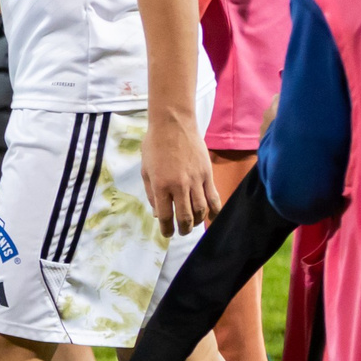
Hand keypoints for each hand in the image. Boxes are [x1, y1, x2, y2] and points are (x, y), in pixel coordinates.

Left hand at [143, 111, 220, 236]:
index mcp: (160, 185)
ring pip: (201, 210)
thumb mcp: (145, 170)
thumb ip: (151, 193)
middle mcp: (179, 185)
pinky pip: (214, 197)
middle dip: (184, 229)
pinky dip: (214, 210)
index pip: (165, 215)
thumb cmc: (154, 146)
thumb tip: (157, 213)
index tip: (167, 234)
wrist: (173, 126)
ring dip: (198, 222)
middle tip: (182, 232)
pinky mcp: (208, 175)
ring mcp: (196, 180)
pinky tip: (211, 216)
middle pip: (185, 216)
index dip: (166, 228)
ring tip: (193, 225)